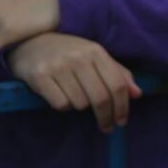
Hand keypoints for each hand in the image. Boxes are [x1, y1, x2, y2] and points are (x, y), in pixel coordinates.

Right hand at [7, 33, 141, 132]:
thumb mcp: (93, 56)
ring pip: (80, 104)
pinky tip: (58, 93)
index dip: (123, 107)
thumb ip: (117, 73)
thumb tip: (137, 93)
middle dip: (106, 117)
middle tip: (106, 127)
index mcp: (95, 50)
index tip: (122, 121)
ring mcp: (58, 65)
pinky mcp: (40, 76)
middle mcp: (78, 56)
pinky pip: (60, 105)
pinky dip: (63, 105)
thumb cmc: (67, 53)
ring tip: (72, 94)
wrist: (30, 41)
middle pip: (101, 98)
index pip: (117, 84)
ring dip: (79, 106)